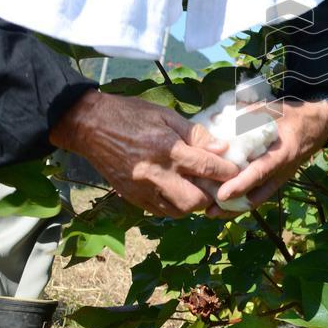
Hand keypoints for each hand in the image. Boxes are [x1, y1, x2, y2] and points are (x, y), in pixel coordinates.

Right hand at [50, 91, 241, 216]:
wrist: (89, 126)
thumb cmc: (131, 115)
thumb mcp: (166, 115)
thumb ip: (195, 134)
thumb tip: (222, 147)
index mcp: (166, 149)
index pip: (207, 167)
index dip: (227, 171)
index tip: (238, 170)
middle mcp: (155, 174)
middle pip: (195, 200)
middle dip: (212, 195)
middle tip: (218, 184)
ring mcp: (142, 190)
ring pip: (179, 211)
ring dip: (195, 203)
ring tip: (200, 188)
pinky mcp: (132, 198)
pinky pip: (162, 212)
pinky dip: (176, 206)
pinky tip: (180, 192)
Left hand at [205, 100, 327, 217]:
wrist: (316, 127)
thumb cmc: (293, 117)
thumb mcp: (275, 110)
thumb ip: (249, 113)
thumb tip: (220, 116)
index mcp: (282, 153)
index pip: (261, 172)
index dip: (242, 184)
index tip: (222, 194)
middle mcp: (281, 171)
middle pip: (256, 196)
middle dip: (233, 206)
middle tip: (209, 210)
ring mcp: (279, 179)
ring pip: (256, 199)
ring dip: (235, 208)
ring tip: (211, 211)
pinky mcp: (275, 181)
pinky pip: (258, 195)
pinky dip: (241, 201)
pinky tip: (224, 203)